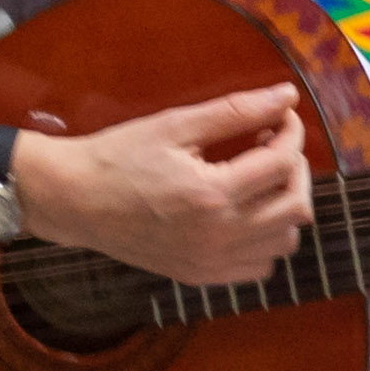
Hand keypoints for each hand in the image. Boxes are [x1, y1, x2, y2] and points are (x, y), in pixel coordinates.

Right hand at [15, 85, 311, 283]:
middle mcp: (218, 236)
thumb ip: (237, 111)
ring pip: (285, 242)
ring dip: (284, 206)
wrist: (73, 201)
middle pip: (296, 207)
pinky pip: (260, 266)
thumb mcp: (175, 125)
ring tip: (258, 179)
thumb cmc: (118, 157)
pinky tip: (245, 213)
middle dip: (295, 169)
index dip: (291, 132)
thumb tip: (287, 95)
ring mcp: (211, 263)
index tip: (281, 116)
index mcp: (212, 195)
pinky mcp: (202, 276)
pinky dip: (266, 240)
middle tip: (273, 146)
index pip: (283, 164)